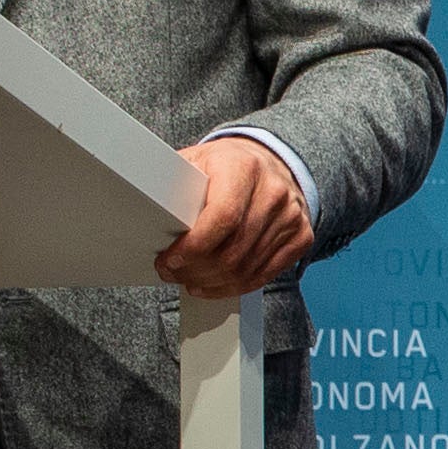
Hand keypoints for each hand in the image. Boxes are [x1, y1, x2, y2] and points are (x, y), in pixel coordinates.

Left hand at [160, 136, 312, 298]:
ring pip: (246, 269)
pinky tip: (214, 284)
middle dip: (195, 270)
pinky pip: (265, 275)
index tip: (170, 260)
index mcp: (243, 167)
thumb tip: (146, 209)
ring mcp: (291, 216)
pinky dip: (235, 287)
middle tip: (172, 273)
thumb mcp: (197, 161)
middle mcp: (274, 191)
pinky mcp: (301, 236)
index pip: (222, 217)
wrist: (270, 162)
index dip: (194, 247)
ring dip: (211, 282)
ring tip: (189, 279)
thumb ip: (176, 183)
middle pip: (232, 250)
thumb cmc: (225, 166)